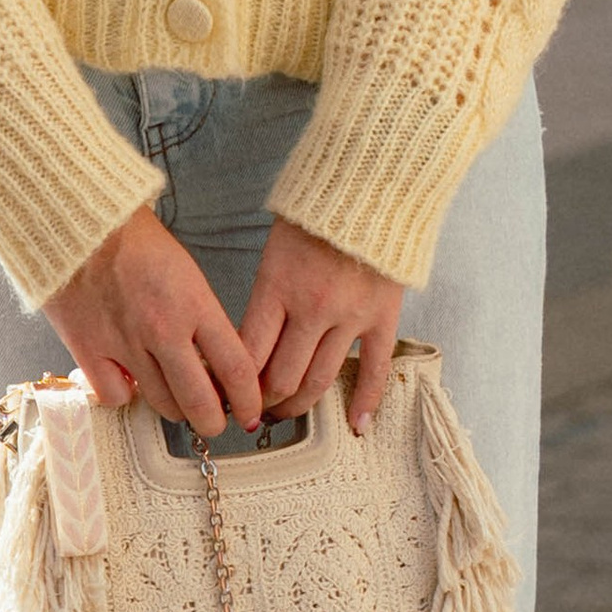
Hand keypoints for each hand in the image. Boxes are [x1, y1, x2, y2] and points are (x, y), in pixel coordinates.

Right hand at [44, 208, 264, 437]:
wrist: (81, 221)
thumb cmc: (136, 240)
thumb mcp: (187, 273)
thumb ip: (203, 319)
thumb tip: (216, 364)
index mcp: (194, 304)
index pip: (237, 368)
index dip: (250, 400)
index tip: (251, 411)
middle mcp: (163, 329)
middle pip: (200, 403)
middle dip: (215, 421)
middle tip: (217, 420)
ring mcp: (124, 343)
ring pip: (162, 405)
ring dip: (176, 409)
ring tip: (177, 399)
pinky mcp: (89, 349)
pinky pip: (116, 397)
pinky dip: (126, 395)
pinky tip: (130, 380)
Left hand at [241, 218, 404, 432]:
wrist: (371, 184)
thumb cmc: (316, 212)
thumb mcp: (275, 248)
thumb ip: (265, 296)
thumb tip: (248, 343)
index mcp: (277, 287)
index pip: (248, 355)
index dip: (235, 384)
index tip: (228, 395)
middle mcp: (311, 309)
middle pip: (281, 378)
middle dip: (263, 401)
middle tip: (255, 410)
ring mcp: (349, 317)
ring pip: (319, 381)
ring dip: (299, 405)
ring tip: (286, 413)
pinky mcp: (382, 318)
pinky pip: (373, 371)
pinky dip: (364, 402)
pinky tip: (356, 426)